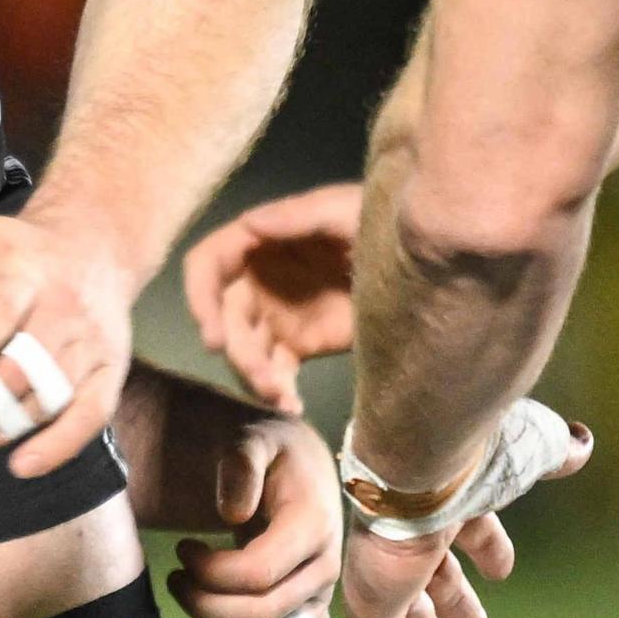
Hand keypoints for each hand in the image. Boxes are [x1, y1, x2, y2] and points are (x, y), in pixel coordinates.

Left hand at [0, 212, 136, 479]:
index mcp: (26, 271)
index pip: (2, 307)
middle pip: (21, 368)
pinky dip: (57, 447)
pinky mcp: (109, 372)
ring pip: (45, 399)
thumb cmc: (15, 253)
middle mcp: (65, 309)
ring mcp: (91, 344)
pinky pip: (89, 417)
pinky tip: (20, 465)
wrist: (93, 251)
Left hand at [169, 413, 343, 617]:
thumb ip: (242, 465)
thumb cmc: (272, 451)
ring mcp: (319, 596)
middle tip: (174, 577)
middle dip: (204, 602)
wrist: (297, 463)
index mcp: (312, 525)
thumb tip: (233, 514)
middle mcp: (322, 569)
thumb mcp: (257, 436)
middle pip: (260, 613)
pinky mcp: (311, 614)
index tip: (183, 549)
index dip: (210, 572)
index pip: (257, 574)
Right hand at [180, 181, 361, 411]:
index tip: (213, 337)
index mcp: (259, 242)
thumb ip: (297, 216)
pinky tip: (293, 406)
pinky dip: (278, 392)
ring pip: (245, 351)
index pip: (208, 266)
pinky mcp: (298, 344)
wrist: (418, 262)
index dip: (200, 299)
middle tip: (263, 379)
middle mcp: (257, 280)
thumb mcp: (342, 210)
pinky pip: (275, 372)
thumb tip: (248, 224)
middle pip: (225, 320)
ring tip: (282, 397)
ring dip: (255, 378)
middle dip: (238, 352)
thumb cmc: (378, 221)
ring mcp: (276, 315)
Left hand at [329, 404, 590, 617]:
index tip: (500, 568)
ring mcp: (392, 576)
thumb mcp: (525, 454)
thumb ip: (552, 453)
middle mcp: (420, 539)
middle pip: (441, 587)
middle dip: (458, 614)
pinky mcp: (371, 607)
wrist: (413, 464)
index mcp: (454, 505)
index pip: (474, 533)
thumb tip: (581, 444)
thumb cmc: (470, 457)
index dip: (489, 550)